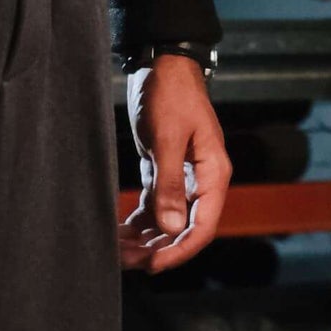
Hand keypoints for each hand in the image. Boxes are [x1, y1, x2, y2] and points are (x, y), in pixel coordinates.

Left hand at [119, 53, 230, 271]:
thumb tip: (173, 227)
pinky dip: (138, 222)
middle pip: (183, 230)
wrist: (162, 64)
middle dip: (156, 249)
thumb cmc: (170, 95)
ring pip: (167, 222)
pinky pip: (154, 207)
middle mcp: (202, 183)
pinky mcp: (165, 173)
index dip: (179, 251)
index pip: (202, 227)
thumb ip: (170, 183)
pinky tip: (118, 233)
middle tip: (124, 260)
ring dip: (144, 239)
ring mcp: (184, 180)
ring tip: (117, 250)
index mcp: (213, 175)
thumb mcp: (168, 138)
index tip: (152, 265)